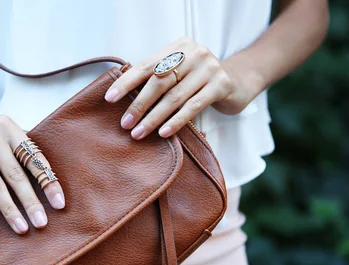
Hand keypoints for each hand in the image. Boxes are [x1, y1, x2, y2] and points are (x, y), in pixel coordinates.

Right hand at [0, 103, 65, 233]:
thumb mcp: (4, 128)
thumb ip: (21, 148)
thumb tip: (47, 178)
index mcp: (11, 129)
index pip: (35, 159)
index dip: (48, 182)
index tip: (60, 204)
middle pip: (16, 175)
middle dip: (30, 202)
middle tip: (42, 223)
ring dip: (9, 210)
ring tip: (21, 229)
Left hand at [103, 36, 258, 138]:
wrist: (239, 82)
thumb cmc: (199, 81)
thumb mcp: (180, 73)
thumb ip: (159, 78)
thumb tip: (124, 99)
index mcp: (178, 46)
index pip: (147, 65)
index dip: (127, 82)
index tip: (110, 99)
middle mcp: (194, 52)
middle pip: (159, 82)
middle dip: (139, 105)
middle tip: (125, 124)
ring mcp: (209, 67)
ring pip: (174, 97)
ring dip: (154, 118)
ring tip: (139, 133)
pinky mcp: (221, 84)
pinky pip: (193, 106)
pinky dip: (176, 121)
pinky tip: (164, 133)